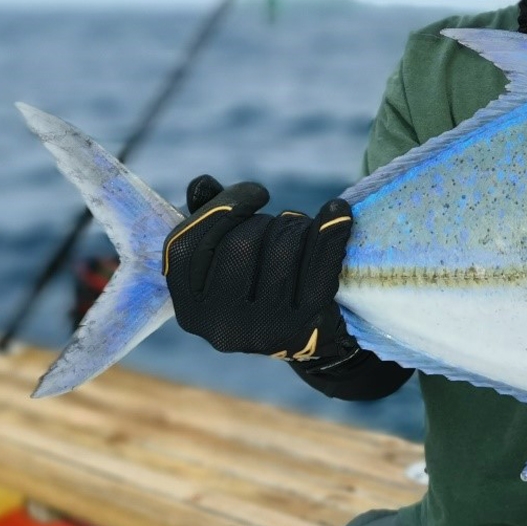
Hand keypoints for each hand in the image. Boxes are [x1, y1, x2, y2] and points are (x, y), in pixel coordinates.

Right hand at [162, 174, 356, 362]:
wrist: (313, 341)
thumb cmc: (263, 288)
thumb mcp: (227, 264)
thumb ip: (208, 222)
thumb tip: (201, 184)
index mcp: (189, 308)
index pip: (187, 242)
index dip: (223, 206)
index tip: (257, 194)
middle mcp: (219, 324)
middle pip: (240, 241)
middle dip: (267, 221)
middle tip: (284, 225)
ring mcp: (263, 328)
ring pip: (281, 248)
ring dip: (297, 226)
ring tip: (302, 232)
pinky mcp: (305, 324)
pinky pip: (319, 265)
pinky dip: (331, 231)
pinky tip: (338, 213)